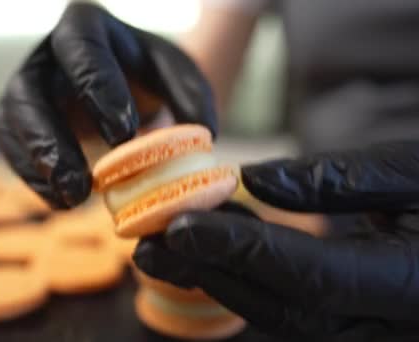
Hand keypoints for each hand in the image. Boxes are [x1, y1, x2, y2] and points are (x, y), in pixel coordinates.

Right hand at [0, 2, 216, 208]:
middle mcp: (46, 55)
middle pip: (29, 91)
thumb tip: (200, 138)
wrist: (122, 85)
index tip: (123, 134)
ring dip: (38, 165)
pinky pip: (10, 147)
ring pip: (11, 122)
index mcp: (85, 27)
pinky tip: (60, 200)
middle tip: (82, 184)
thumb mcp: (176, 73)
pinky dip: (33, 177)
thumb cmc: (148, 75)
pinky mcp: (16, 119)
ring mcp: (25, 86)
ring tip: (71, 199)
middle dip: (52, 140)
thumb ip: (191, 97)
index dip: (97, 88)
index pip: (81, 48)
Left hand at [133, 141, 418, 337]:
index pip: (310, 275)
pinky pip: (293, 313)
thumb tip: (257, 180)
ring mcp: (373, 330)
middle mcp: (389, 322)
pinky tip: (210, 258)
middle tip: (150, 244)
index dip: (240, 251)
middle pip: (283, 308)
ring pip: (281, 319)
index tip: (178, 226)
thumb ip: (344, 178)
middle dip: (212, 276)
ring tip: (164, 252)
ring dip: (218, 285)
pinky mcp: (358, 323)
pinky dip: (245, 286)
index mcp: (413, 284)